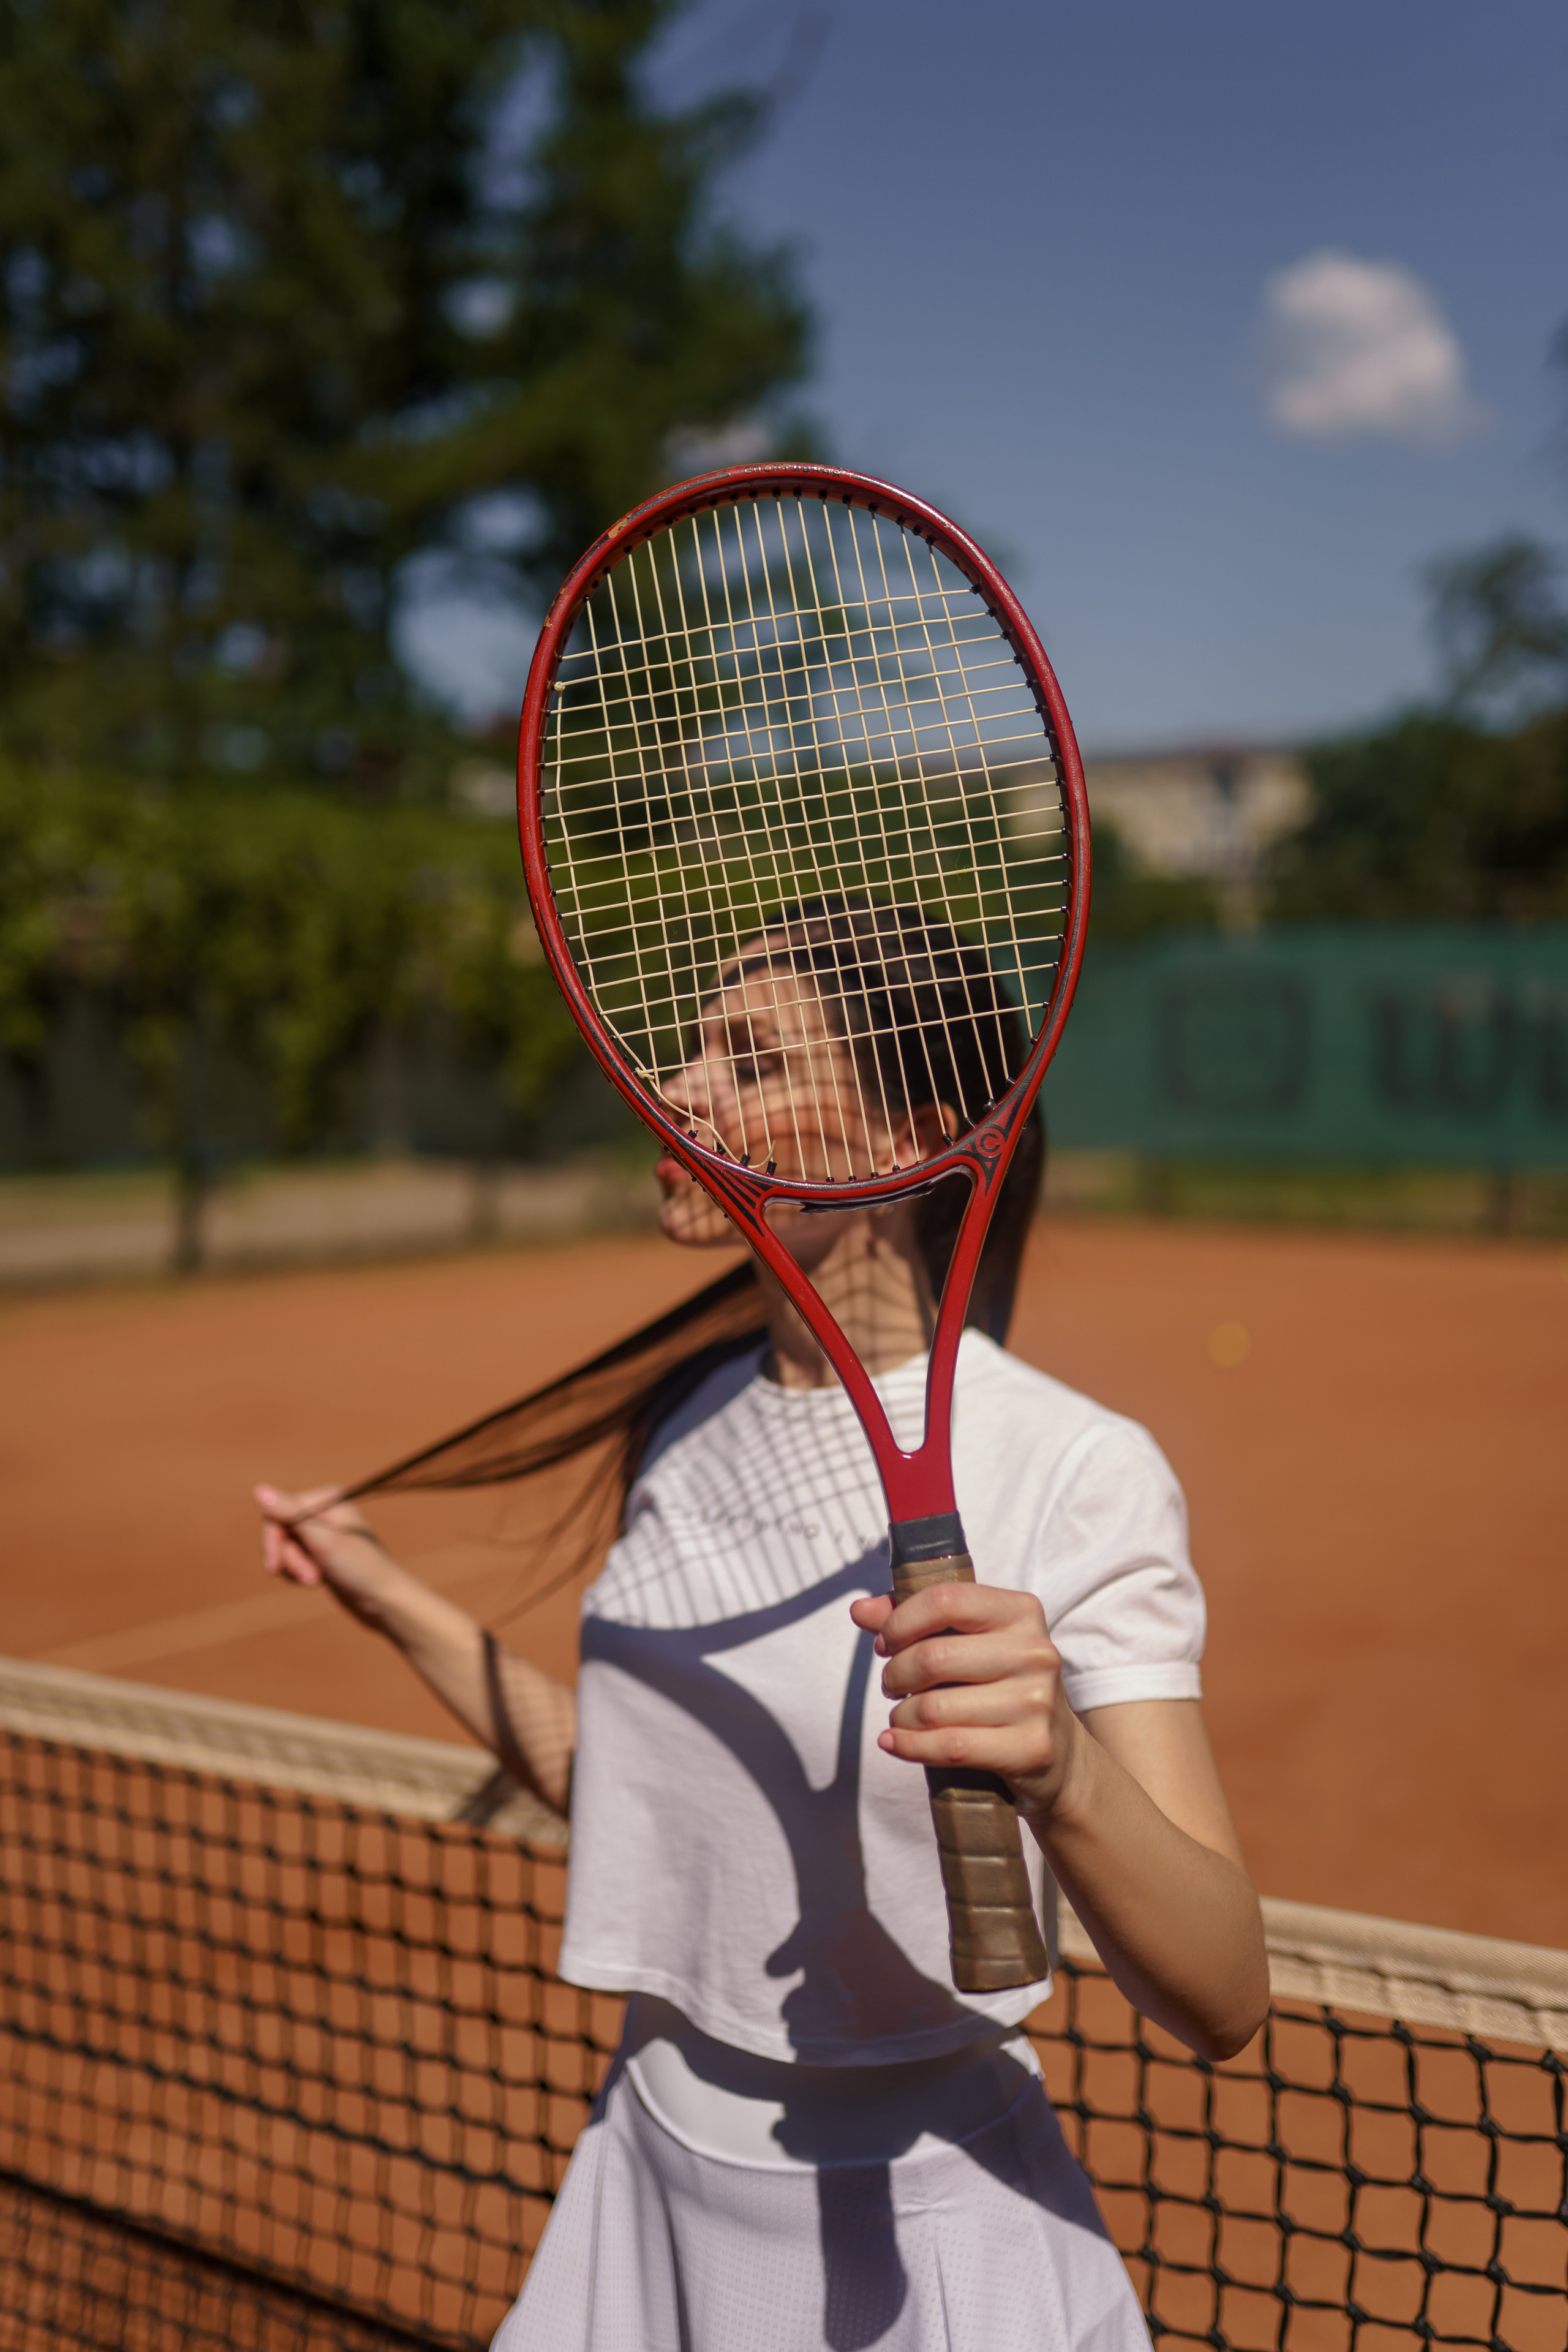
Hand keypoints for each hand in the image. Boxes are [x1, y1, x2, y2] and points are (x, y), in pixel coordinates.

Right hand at [255, 1483, 395, 1624]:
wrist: (383, 1601)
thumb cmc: (360, 1568)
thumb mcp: (322, 1541)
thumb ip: (290, 1515)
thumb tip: (258, 1489)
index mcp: (326, 1497)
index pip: (277, 1511)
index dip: (272, 1540)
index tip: (273, 1567)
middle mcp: (323, 1509)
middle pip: (279, 1529)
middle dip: (288, 1557)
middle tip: (307, 1578)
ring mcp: (322, 1531)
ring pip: (284, 1546)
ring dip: (295, 1567)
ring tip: (316, 1581)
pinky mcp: (320, 1551)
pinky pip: (293, 1558)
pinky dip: (298, 1572)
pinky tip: (317, 1581)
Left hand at [849, 1581, 1085, 1821]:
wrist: (1059, 1755)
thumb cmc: (1001, 1688)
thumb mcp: (970, 1644)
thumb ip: (916, 1621)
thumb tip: (860, 1610)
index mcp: (1021, 1612)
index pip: (945, 1599)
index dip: (901, 1621)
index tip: (886, 1643)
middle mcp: (1035, 1651)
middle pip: (933, 1656)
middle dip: (895, 1674)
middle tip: (892, 1685)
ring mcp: (1036, 1702)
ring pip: (935, 1707)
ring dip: (901, 1716)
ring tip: (902, 1717)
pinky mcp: (1030, 1748)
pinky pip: (949, 1746)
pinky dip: (909, 1746)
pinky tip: (894, 1743)